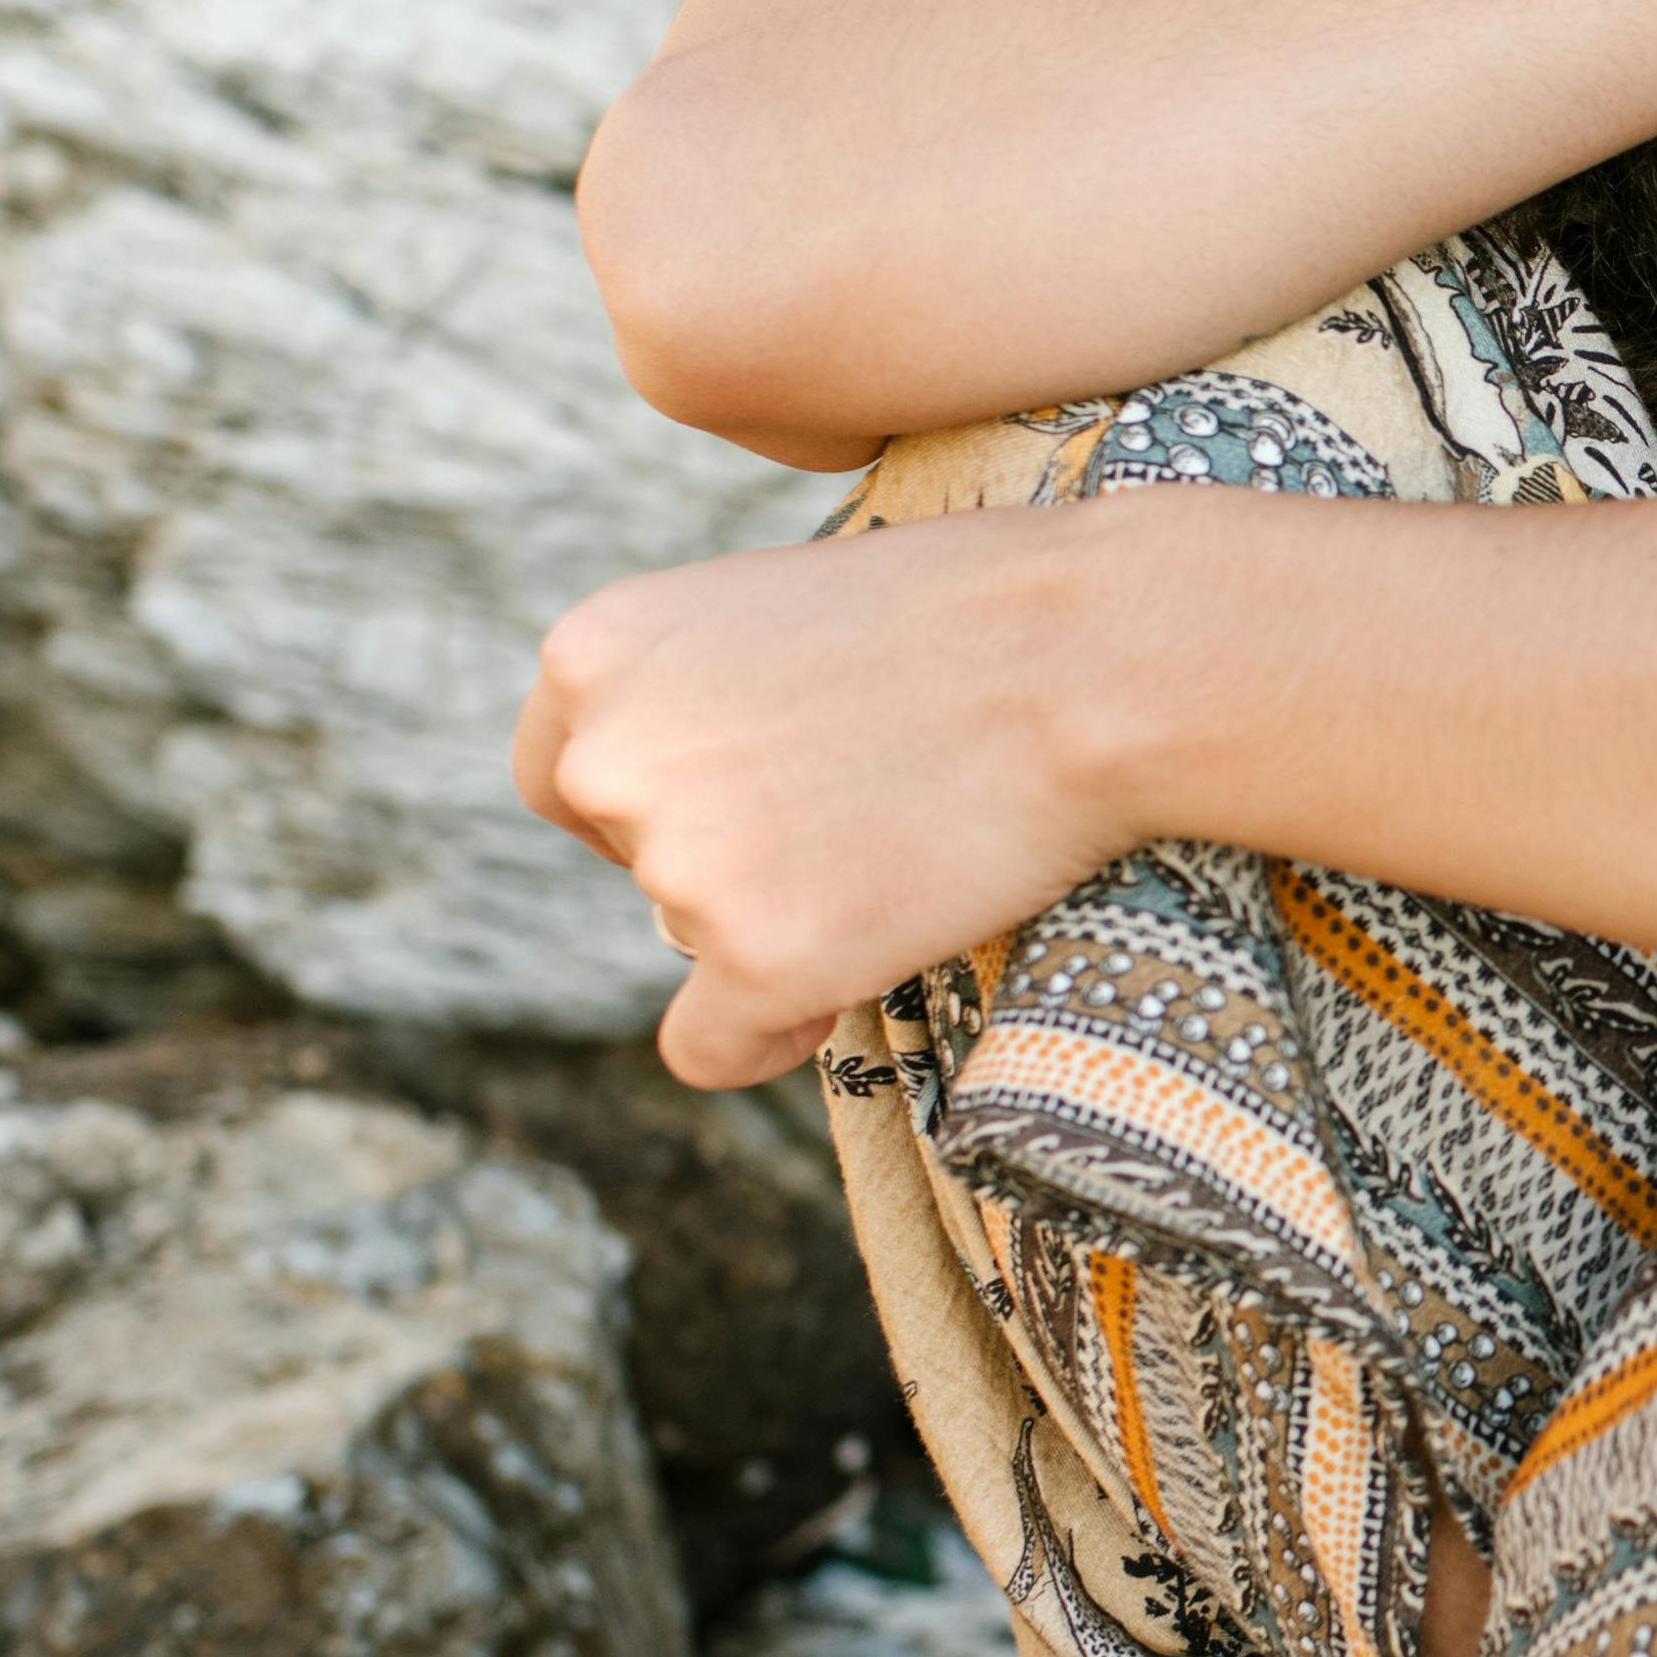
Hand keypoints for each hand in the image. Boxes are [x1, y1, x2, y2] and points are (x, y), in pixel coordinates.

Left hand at [514, 513, 1141, 1087]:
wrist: (1093, 657)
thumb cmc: (975, 611)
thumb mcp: (780, 608)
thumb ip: (701, 692)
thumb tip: (699, 798)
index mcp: (593, 652)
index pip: (563, 777)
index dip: (654, 801)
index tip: (742, 802)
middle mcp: (608, 761)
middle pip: (635, 865)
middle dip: (724, 861)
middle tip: (854, 822)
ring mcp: (677, 867)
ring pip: (692, 945)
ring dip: (775, 926)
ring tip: (904, 848)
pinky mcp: (756, 960)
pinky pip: (710, 1047)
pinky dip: (769, 1033)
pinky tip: (844, 982)